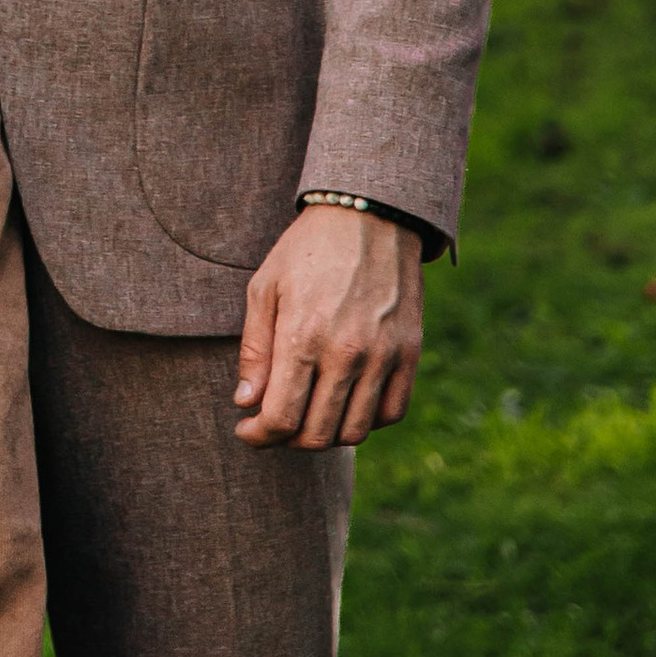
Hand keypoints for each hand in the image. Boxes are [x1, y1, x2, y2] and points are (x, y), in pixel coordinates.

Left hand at [233, 205, 422, 448]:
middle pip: (316, 434)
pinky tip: (345, 404)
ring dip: (325, 436)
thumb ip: (254, 351)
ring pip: (354, 432)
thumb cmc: (307, 250)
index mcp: (302, 336)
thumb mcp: (264, 288)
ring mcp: (383, 356)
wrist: (368, 216)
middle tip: (273, 425)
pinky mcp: (410, 353)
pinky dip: (366, 421)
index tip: (247, 431)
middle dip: (286, 440)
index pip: (280, 417)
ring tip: (307, 416)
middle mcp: (346, 353)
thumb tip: (246, 404)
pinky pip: (391, 412)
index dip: (258, 436)